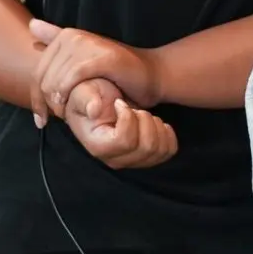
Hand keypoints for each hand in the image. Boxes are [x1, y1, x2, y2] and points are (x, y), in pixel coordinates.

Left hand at [28, 19, 160, 124]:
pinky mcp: (102, 57)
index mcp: (67, 36)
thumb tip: (32, 25)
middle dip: (43, 103)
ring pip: (55, 78)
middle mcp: (74, 36)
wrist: (151, 75)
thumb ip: (57, 41)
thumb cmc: (117, 73)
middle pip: (43, 76)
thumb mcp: (84, 60)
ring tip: (64, 116)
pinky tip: (71, 106)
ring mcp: (89, 44)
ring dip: (55, 102)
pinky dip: (68, 93)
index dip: (35, 97)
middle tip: (53, 120)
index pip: (38, 70)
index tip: (40, 119)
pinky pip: (73, 77)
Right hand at [63, 78, 177, 168]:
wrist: (103, 102)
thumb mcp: (84, 92)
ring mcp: (132, 161)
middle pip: (146, 147)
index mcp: (97, 146)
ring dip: (156, 126)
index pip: (125, 141)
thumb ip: (87, 99)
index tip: (120, 103)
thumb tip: (94, 110)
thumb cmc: (92, 96)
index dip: (128, 118)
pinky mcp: (147, 157)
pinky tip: (154, 122)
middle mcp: (114, 160)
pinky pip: (168, 151)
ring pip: (159, 150)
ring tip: (142, 115)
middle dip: (145, 120)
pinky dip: (167, 133)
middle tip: (133, 108)